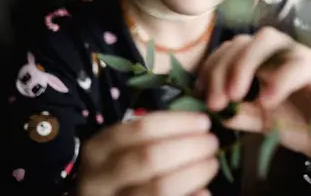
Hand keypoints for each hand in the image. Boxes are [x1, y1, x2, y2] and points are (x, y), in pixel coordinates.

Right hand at [77, 112, 218, 195]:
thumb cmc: (119, 171)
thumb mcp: (122, 150)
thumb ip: (152, 137)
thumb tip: (198, 126)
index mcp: (99, 149)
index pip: (141, 128)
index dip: (178, 123)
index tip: (204, 122)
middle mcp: (100, 178)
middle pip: (150, 158)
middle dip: (189, 147)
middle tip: (212, 143)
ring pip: (159, 188)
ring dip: (194, 173)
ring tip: (211, 164)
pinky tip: (205, 191)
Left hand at [197, 27, 310, 167]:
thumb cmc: (301, 125)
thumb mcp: (262, 122)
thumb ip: (239, 113)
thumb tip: (212, 110)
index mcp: (266, 60)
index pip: (232, 48)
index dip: (212, 66)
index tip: (199, 94)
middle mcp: (284, 52)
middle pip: (246, 39)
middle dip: (224, 66)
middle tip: (215, 100)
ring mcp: (306, 58)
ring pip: (271, 39)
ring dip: (245, 65)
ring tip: (235, 96)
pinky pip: (301, 66)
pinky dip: (279, 80)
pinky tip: (266, 101)